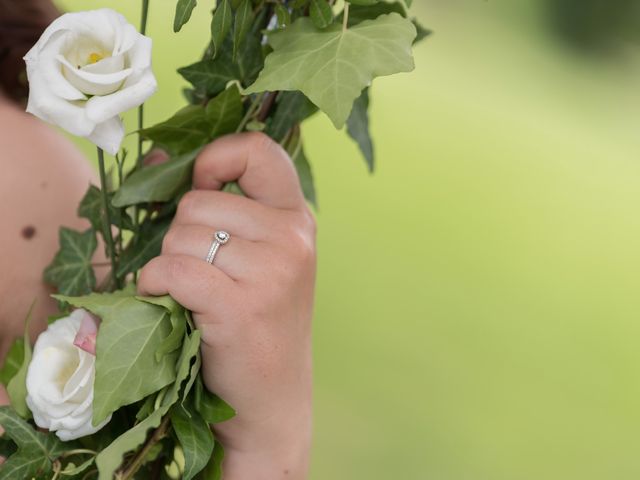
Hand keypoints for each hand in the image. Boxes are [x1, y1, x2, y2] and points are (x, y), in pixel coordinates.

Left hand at [137, 132, 315, 479]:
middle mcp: (292, 238)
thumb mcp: (259, 259)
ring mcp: (271, 272)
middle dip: (181, 234)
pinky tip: (170, 303)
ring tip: (193, 295)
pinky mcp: (241, 306)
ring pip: (180, 236)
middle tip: (201, 273)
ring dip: (169, 264)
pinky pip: (171, 268)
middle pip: (199, 201)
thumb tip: (157, 157)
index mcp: (297, 219)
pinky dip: (155, 284)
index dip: (217, 158)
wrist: (272, 399)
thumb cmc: (257, 324)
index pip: (259, 150)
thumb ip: (223, 208)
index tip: (203, 186)